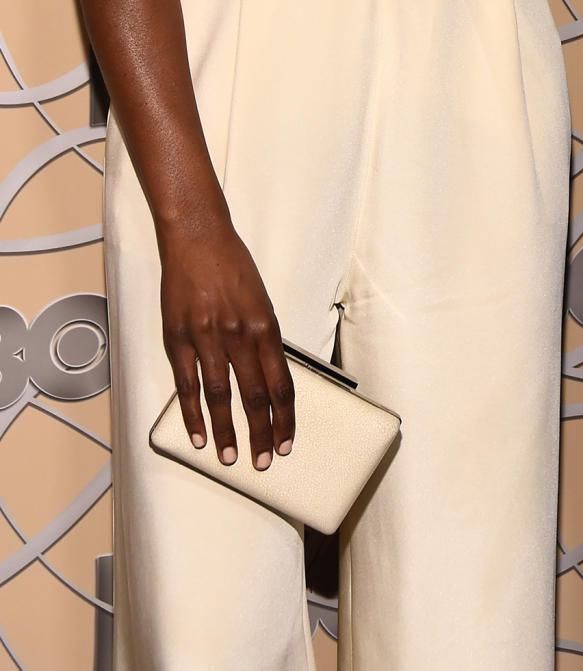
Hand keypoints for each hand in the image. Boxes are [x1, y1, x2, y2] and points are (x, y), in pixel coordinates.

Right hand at [158, 215, 295, 469]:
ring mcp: (207, 338)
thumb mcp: (260, 300)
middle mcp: (240, 335)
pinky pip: (187, 385)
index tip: (287, 441)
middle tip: (264, 462)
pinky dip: (193, 414)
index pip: (282, 384)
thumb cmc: (232, 265)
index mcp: (266, 326)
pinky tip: (198, 436)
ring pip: (221, 397)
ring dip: (226, 433)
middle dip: (261, 434)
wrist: (198, 237)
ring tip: (231, 458)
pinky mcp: (178, 339)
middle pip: (255, 396)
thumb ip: (263, 339)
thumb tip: (267, 377)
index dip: (285, 418)